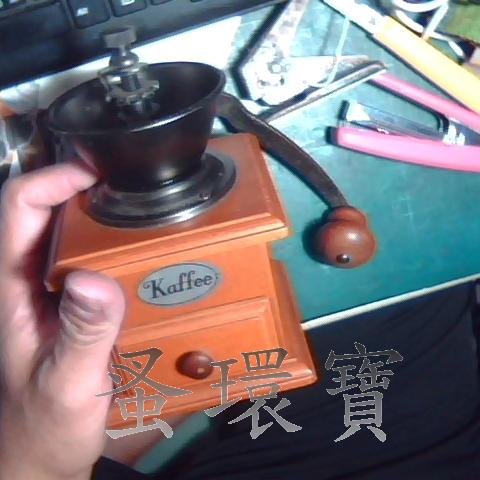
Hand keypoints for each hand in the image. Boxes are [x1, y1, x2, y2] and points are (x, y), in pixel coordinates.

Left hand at [0, 162, 125, 479]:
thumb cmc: (44, 427)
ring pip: (68, 237)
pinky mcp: (70, 308)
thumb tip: (95, 278)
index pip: (17, 210)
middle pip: (44, 214)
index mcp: (11, 289)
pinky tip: (143, 257)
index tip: (95, 173)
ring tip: (144, 215)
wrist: (41, 458)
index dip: (50, 180)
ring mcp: (49, 295)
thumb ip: (83, 334)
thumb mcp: (67, 384)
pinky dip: (114, 250)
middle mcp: (27, 282)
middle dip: (81, 192)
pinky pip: (90, 264)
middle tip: (132, 189)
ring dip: (100, 219)